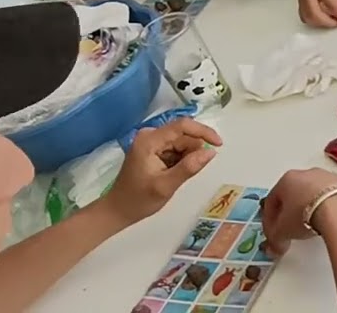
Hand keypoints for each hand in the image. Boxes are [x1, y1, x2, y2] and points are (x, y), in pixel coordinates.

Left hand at [99, 118, 220, 225]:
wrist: (118, 210)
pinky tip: (171, 174)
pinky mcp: (152, 148)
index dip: (203, 132)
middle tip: (186, 174)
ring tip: (175, 176)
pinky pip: (176, 148)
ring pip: (182, 142)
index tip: (219, 145)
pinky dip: (180, 160)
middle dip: (192, 152)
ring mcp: (150, 141)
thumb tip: (211, 152)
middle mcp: (149, 135)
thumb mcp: (166, 186)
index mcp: (149, 141)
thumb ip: (189, 167)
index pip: (182, 126)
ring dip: (186, 158)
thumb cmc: (139, 200)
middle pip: (183, 135)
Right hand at [261, 168, 336, 256]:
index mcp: (287, 179)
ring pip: (313, 194)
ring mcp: (328, 177)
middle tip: (290, 230)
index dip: (270, 221)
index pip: (272, 200)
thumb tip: (276, 246)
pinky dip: (327, 208)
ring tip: (310, 228)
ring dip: (309, 210)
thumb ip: (275, 239)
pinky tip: (327, 222)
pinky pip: (331, 197)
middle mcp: (307, 173)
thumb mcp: (282, 231)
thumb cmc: (306, 213)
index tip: (273, 234)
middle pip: (293, 195)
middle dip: (290, 213)